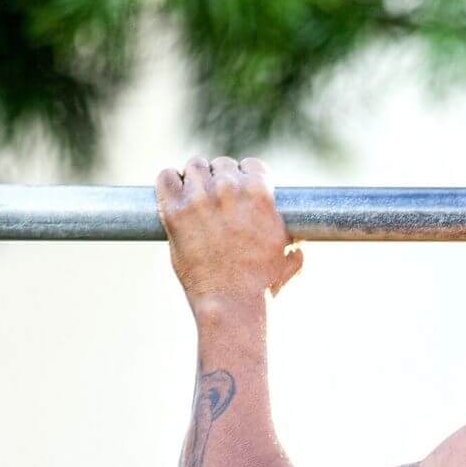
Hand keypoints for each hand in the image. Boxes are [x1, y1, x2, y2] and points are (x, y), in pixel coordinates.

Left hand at [156, 156, 303, 310]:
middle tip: (218, 198)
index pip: (252, 165)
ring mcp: (199, 198)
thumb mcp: (286, 260)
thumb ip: (293, 246)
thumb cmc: (261, 284)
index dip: (247, 177)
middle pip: (222, 164)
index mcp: (260, 194)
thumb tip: (298, 247)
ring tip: (196, 195)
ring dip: (196, 178)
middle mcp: (229, 189)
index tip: (242, 189)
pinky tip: (176, 194)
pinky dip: (171, 182)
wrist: (231, 301)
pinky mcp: (174, 210)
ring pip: (194, 166)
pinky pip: (167, 177)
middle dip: (222, 179)